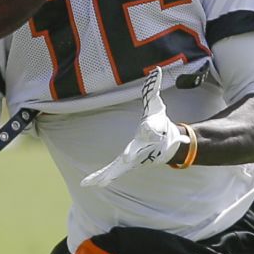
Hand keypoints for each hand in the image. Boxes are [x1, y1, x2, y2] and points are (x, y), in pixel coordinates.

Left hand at [81, 66, 188, 187]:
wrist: (166, 145)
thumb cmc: (159, 123)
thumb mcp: (156, 105)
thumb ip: (153, 89)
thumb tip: (156, 70)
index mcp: (151, 132)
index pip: (152, 129)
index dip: (152, 129)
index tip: (150, 129)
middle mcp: (143, 148)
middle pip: (136, 152)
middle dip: (131, 155)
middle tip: (128, 157)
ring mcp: (134, 159)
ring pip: (120, 167)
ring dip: (108, 174)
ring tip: (95, 182)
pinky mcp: (126, 164)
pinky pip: (112, 172)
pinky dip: (101, 177)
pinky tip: (88, 183)